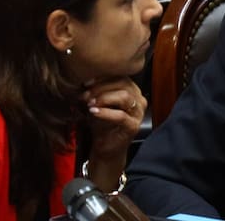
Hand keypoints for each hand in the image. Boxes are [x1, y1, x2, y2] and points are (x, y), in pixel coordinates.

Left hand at [82, 77, 145, 193]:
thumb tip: (85, 83)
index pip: (122, 76)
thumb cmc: (102, 124)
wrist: (106, 148)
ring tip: (90, 103)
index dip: (103, 78)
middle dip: (102, 87)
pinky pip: (120, 115)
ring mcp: (138, 113)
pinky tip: (93, 112)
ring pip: (124, 97)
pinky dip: (105, 112)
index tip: (86, 83)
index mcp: (133, 91)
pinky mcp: (133, 126)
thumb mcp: (98, 104)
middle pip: (124, 84)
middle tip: (86, 95)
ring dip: (104, 98)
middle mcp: (139, 100)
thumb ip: (96, 92)